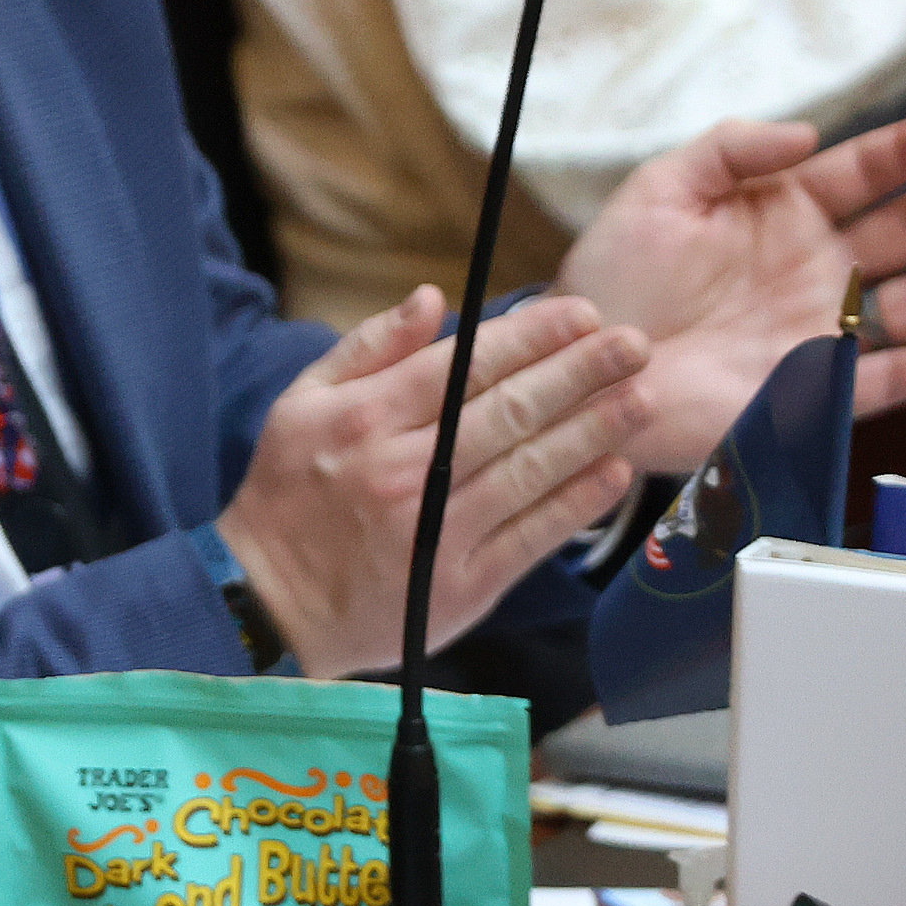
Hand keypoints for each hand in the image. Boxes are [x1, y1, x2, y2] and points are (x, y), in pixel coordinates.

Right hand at [219, 288, 650, 677]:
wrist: (265, 605)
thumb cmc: (285, 499)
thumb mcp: (300, 406)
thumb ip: (366, 349)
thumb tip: (432, 299)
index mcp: (366, 421)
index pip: (466, 366)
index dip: (531, 336)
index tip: (580, 314)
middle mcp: (405, 473)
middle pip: (508, 411)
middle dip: (579, 372)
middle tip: (635, 343)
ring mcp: (436, 533)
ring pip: (528, 470)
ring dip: (592, 430)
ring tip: (641, 398)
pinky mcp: (458, 587)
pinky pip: (530, 537)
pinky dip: (575, 503)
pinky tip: (612, 473)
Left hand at [555, 115, 905, 472]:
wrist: (581, 366)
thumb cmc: (611, 280)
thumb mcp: (659, 192)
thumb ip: (730, 150)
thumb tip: (808, 131)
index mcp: (784, 214)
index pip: (861, 173)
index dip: (904, 153)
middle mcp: (814, 270)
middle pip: (905, 232)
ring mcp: (816, 331)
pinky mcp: (806, 393)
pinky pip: (879, 382)